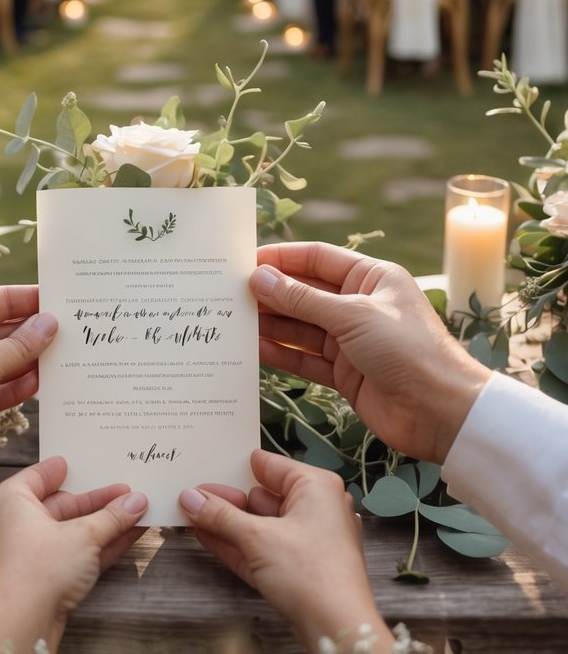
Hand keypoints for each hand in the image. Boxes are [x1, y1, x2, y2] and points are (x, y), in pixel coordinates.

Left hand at [0, 286, 56, 509]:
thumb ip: (19, 345)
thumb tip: (49, 323)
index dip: (26, 299)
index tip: (59, 299)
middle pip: (1, 330)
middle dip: (33, 332)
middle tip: (70, 330)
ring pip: (4, 360)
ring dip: (31, 359)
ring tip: (65, 356)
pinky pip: (0, 388)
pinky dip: (20, 386)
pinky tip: (44, 383)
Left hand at [0, 456, 147, 651]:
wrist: (13, 630)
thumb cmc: (32, 572)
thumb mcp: (82, 536)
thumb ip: (111, 518)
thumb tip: (136, 502)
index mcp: (12, 500)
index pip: (39, 475)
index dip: (63, 469)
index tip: (79, 461)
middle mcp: (15, 524)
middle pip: (62, 505)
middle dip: (97, 501)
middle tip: (127, 492)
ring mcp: (28, 556)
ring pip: (72, 533)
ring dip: (104, 525)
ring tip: (137, 512)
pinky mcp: (41, 582)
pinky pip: (74, 556)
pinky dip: (99, 547)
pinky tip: (128, 537)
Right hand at [180, 450, 390, 653]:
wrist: (337, 629)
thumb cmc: (312, 573)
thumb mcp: (258, 537)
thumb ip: (221, 516)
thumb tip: (191, 498)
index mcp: (316, 487)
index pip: (271, 466)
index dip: (238, 466)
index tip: (210, 462)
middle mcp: (316, 509)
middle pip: (262, 497)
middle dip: (227, 499)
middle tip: (192, 495)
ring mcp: (308, 541)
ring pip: (260, 526)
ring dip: (227, 523)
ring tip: (192, 514)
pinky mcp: (299, 570)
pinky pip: (263, 549)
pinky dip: (237, 544)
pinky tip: (207, 536)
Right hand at [251, 242, 489, 462]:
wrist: (443, 413)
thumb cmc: (408, 350)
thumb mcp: (352, 316)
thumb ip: (302, 299)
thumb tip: (259, 278)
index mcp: (371, 277)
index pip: (316, 259)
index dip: (281, 259)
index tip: (244, 262)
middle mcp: (358, 304)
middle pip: (304, 293)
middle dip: (270, 293)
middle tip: (228, 294)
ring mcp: (350, 340)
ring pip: (301, 326)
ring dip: (270, 323)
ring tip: (233, 320)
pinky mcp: (344, 373)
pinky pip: (304, 357)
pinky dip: (281, 353)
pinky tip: (254, 347)